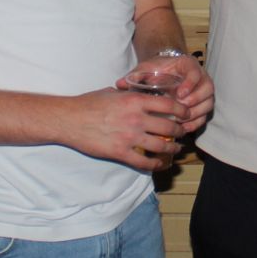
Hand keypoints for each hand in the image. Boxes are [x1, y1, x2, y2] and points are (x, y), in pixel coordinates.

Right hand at [66, 88, 189, 171]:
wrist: (70, 119)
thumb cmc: (89, 103)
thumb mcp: (113, 93)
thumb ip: (129, 95)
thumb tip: (139, 95)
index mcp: (135, 101)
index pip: (168, 104)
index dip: (182, 110)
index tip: (186, 114)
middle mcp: (136, 118)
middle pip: (169, 126)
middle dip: (180, 131)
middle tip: (183, 132)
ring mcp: (129, 137)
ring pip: (161, 146)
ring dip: (172, 148)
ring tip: (176, 149)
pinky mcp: (121, 153)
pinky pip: (144, 162)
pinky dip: (155, 164)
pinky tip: (160, 164)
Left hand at [119, 53, 213, 135]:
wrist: (165, 70)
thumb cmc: (156, 69)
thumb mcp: (145, 69)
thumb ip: (135, 75)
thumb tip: (119, 84)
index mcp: (188, 65)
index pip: (195, 72)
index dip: (190, 84)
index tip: (180, 94)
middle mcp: (201, 76)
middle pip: (208, 89)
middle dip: (195, 101)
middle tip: (181, 111)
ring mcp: (203, 90)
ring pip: (208, 103)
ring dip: (197, 114)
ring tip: (182, 123)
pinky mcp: (202, 103)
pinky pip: (205, 114)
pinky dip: (196, 122)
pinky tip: (184, 129)